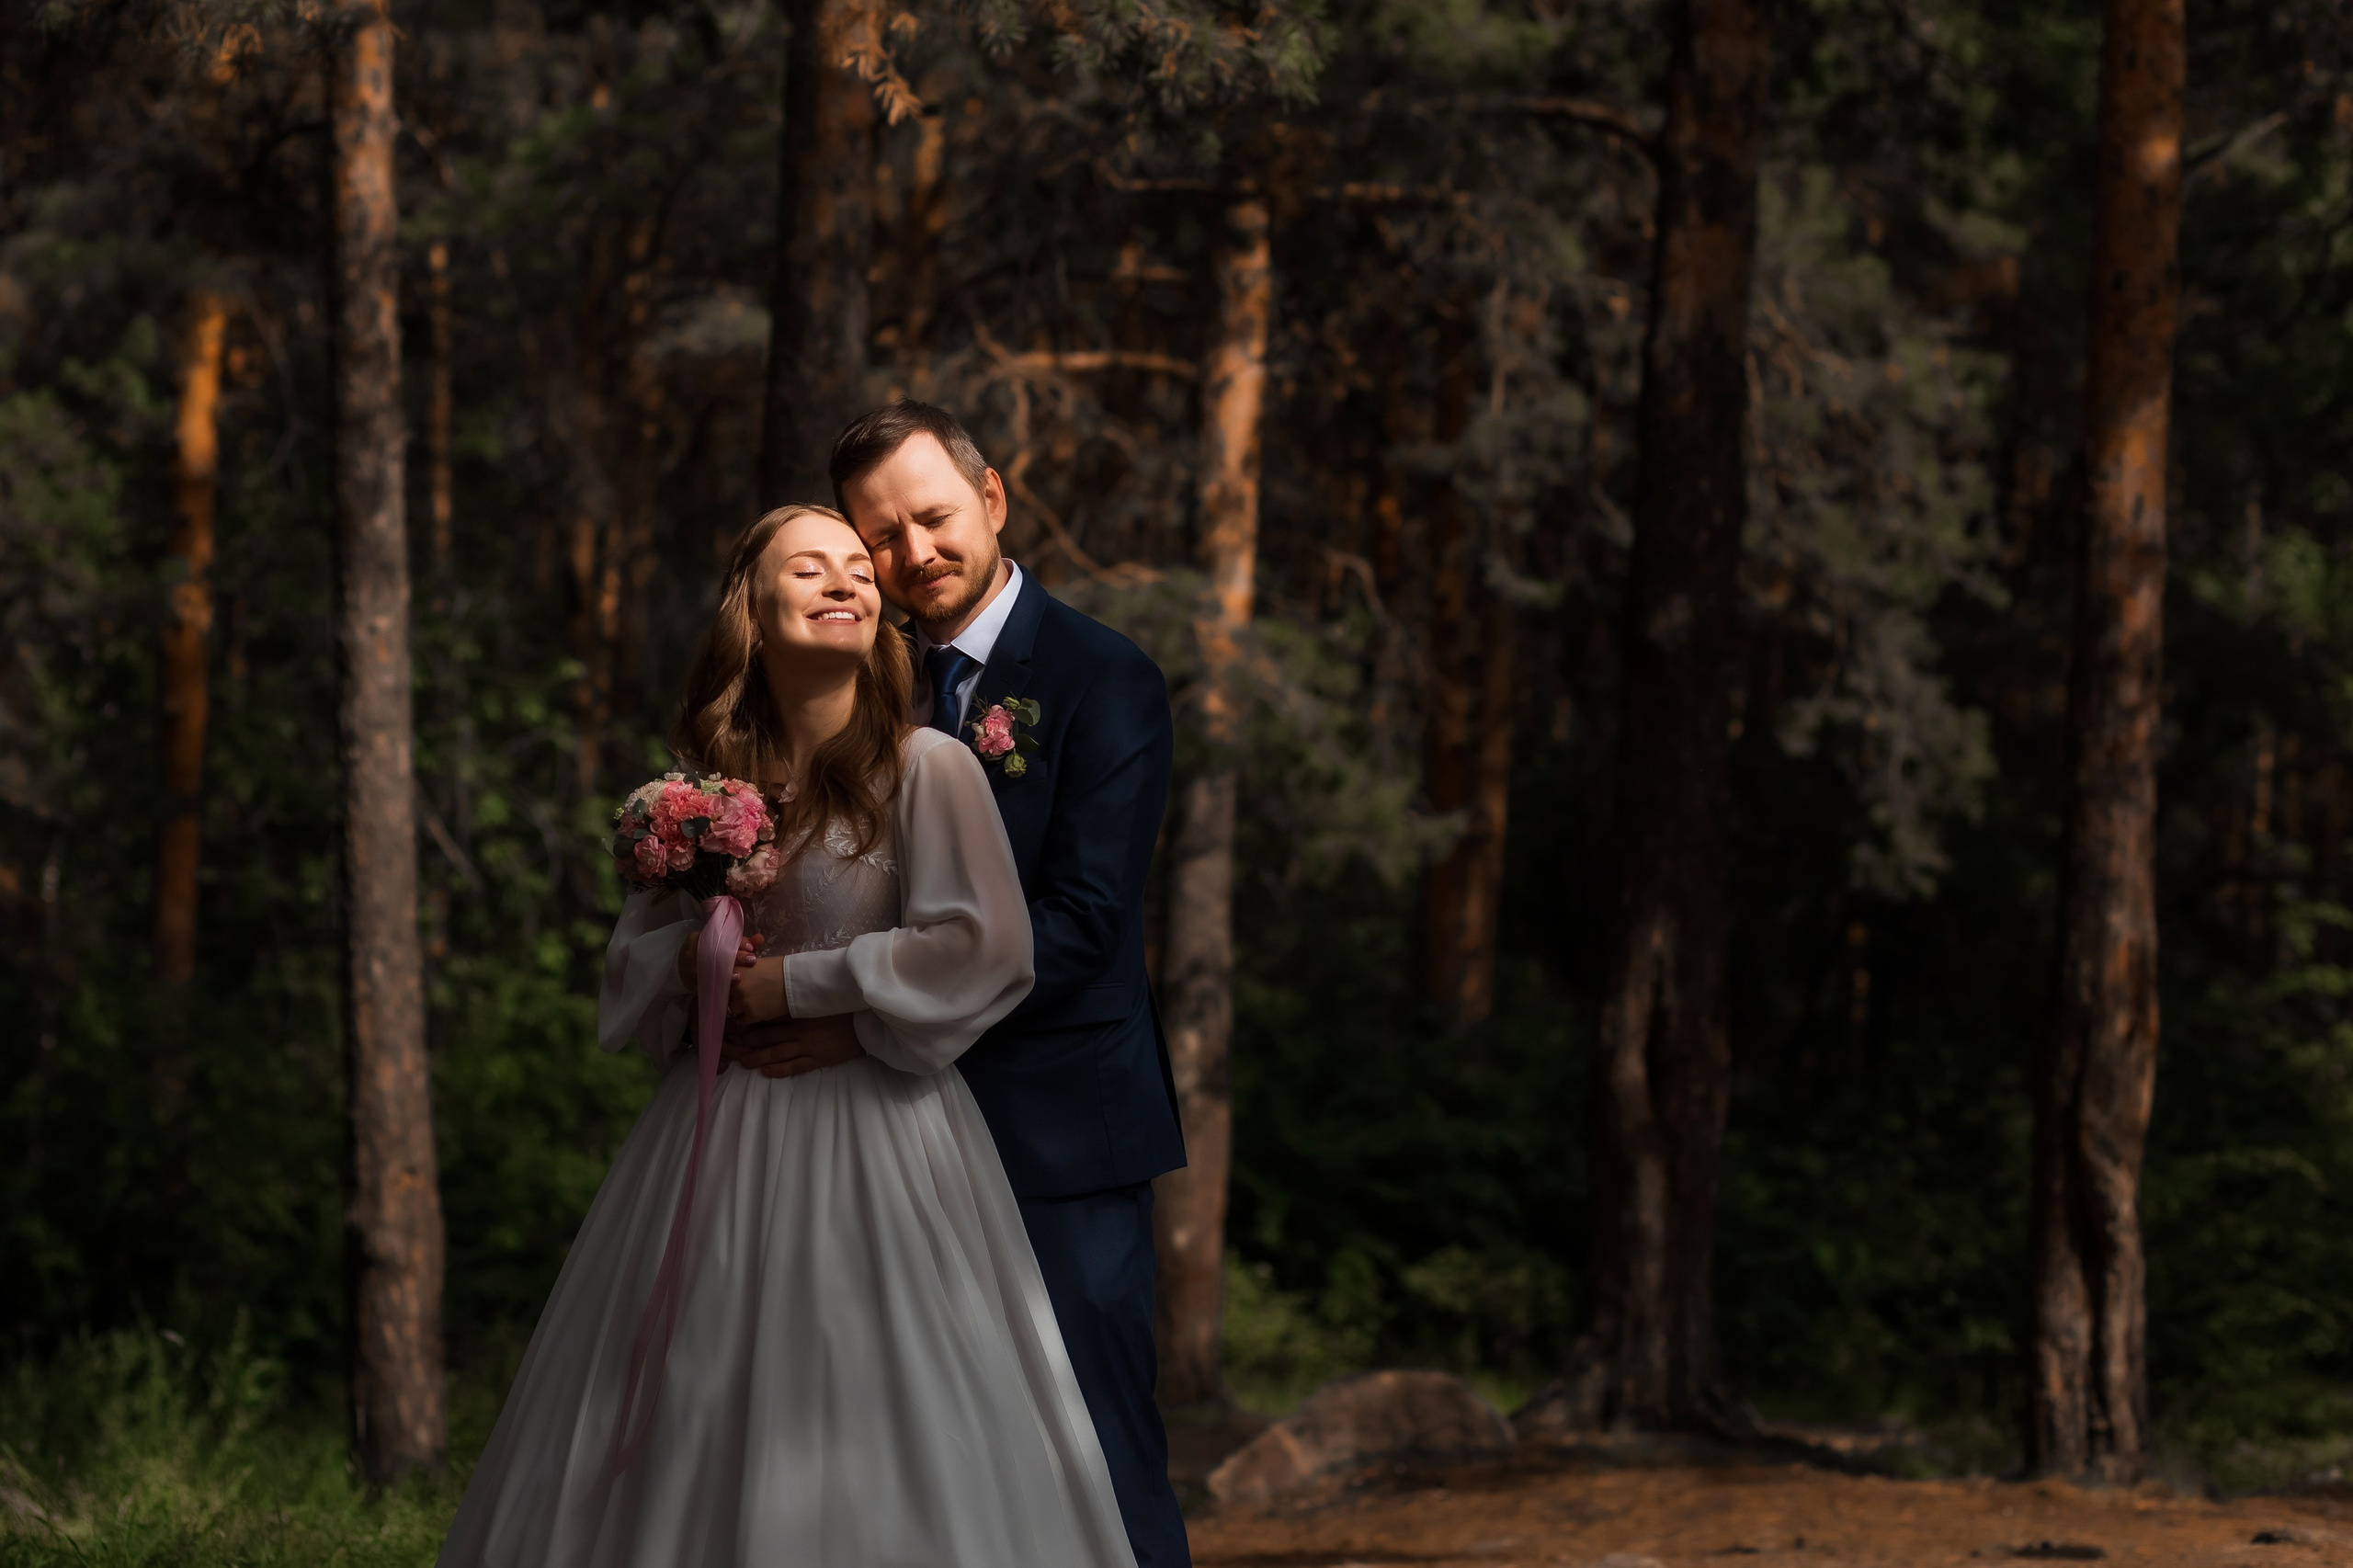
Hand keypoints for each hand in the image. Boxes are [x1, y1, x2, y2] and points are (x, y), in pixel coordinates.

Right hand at [679, 928, 763, 989]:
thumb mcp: (723, 944)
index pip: (720, 938)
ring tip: (739, 977)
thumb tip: (760, 939)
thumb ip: (742, 942)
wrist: (684, 966)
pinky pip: (704, 988)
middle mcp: (691, 952)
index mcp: (699, 938)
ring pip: (708, 972)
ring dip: (725, 975)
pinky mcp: (690, 985)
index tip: (751, 948)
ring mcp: (688, 969)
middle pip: (715, 954)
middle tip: (752, 960)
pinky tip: (729, 996)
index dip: (737, 943)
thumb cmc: (709, 953)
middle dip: (735, 958)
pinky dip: (717, 991)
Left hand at [721, 1013, 864, 1078]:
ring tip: (743, 1061)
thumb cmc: (843, 1008)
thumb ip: (799, 1000)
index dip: (750, 1022)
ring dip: (758, 1057)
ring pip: (777, 1053)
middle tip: (730, 1044)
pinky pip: (795, 1066)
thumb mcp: (819, 1000)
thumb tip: (777, 998)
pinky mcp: (819, 1058)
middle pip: (767, 1036)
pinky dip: (779, 1069)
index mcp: (800, 1013)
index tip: (733, 1024)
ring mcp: (809, 1046)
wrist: (867, 1023)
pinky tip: (765, 1071)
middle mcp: (800, 1030)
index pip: (768, 1018)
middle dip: (747, 1041)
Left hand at [727, 952, 788, 1022]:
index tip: (730, 987)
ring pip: (732, 1009)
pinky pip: (741, 1020)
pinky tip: (752, 1012)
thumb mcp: (755, 963)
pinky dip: (745, 1018)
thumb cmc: (779, 969)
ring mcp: (743, 1001)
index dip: (726, 984)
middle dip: (732, 996)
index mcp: (735, 970)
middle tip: (742, 995)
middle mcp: (736, 986)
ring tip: (749, 1004)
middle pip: (725, 995)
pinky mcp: (752, 1015)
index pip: (721, 981)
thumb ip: (740, 970)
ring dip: (738, 1007)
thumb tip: (731, 978)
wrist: (796, 981)